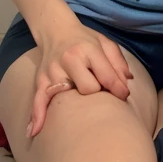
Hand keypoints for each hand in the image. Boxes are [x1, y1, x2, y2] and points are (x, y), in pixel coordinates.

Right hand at [28, 22, 132, 137]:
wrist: (56, 30)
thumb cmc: (85, 39)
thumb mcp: (105, 43)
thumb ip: (118, 61)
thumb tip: (128, 82)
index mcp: (87, 50)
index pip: (106, 76)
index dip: (118, 89)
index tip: (124, 96)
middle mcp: (69, 60)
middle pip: (89, 89)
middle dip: (97, 92)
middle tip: (99, 89)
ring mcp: (53, 71)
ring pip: (68, 97)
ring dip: (77, 103)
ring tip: (82, 104)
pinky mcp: (41, 80)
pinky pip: (38, 100)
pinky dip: (37, 116)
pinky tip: (35, 131)